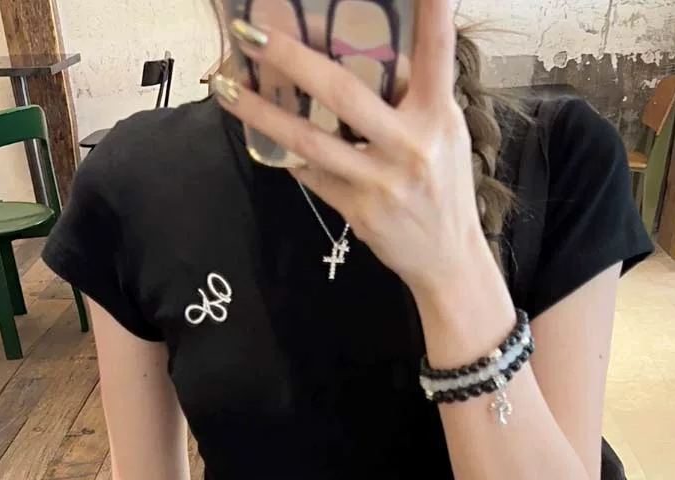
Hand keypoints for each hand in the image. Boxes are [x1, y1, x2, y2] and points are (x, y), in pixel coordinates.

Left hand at [215, 0, 487, 294]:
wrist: (447, 259)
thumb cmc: (445, 187)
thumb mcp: (446, 133)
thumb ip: (416, 95)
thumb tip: (377, 51)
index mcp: (437, 115)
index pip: (437, 51)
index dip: (432, 10)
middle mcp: (410, 145)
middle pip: (342, 92)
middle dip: (291, 57)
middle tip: (251, 32)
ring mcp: (380, 181)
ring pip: (310, 141)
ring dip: (262, 112)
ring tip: (227, 88)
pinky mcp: (358, 210)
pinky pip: (311, 174)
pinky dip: (285, 153)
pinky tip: (259, 133)